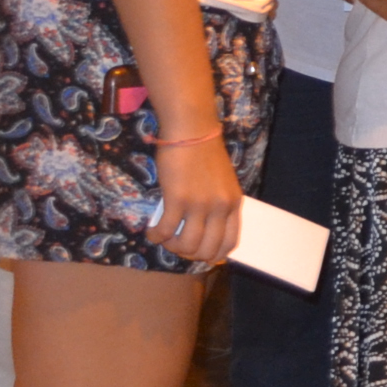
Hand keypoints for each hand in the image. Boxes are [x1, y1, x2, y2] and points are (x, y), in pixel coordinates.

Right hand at [147, 135, 242, 266]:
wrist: (192, 131)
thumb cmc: (205, 154)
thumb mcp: (223, 183)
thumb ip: (219, 205)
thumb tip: (206, 230)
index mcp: (234, 204)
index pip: (229, 243)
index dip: (213, 255)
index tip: (200, 254)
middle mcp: (220, 208)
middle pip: (207, 250)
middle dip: (190, 254)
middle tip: (177, 246)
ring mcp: (200, 204)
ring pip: (186, 245)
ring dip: (172, 247)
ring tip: (163, 238)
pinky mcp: (178, 199)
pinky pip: (166, 230)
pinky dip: (156, 236)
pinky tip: (152, 232)